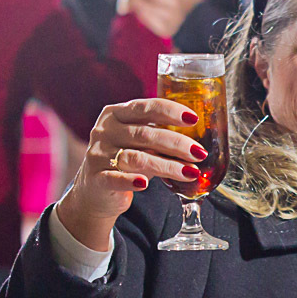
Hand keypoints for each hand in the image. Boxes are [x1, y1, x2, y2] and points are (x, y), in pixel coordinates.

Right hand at [55, 99, 206, 250]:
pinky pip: (114, 178)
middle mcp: (105, 130)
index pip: (146, 107)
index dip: (170, 111)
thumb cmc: (127, 159)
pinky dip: (130, 181)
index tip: (194, 119)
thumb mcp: (143, 143)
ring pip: (136, 157)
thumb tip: (200, 144)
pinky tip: (145, 184)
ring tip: (190, 172)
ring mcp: (98, 154)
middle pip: (145, 133)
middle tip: (200, 153)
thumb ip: (163, 137)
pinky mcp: (96, 178)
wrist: (97, 189)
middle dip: (176, 143)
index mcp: (117, 114)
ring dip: (167, 166)